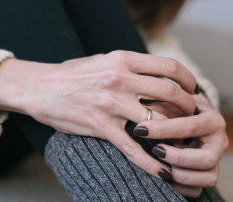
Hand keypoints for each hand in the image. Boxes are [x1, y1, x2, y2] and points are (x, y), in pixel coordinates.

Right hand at [0, 51, 199, 179]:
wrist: (39, 87)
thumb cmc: (71, 74)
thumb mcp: (102, 60)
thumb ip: (128, 67)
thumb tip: (153, 76)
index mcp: (122, 60)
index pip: (168, 67)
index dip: (187, 79)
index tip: (192, 89)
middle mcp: (120, 79)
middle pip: (169, 93)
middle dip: (188, 106)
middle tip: (192, 115)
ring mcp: (111, 104)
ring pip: (157, 120)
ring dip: (175, 133)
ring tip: (181, 141)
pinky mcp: (101, 126)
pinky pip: (133, 148)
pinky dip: (151, 162)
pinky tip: (163, 172)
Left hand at [135, 94, 227, 196]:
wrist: (192, 118)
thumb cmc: (178, 110)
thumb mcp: (171, 104)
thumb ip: (160, 108)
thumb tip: (143, 112)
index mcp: (212, 120)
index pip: (190, 127)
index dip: (163, 129)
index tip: (141, 130)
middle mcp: (219, 142)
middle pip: (207, 158)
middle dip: (179, 158)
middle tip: (156, 150)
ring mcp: (216, 160)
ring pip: (208, 178)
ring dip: (181, 175)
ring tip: (161, 166)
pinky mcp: (208, 174)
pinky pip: (198, 189)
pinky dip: (180, 187)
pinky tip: (165, 176)